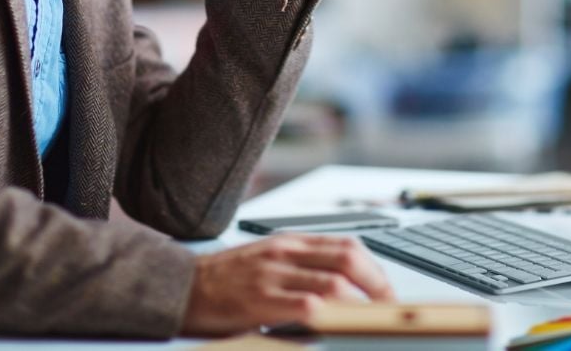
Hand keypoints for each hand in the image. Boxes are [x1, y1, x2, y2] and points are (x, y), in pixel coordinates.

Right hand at [180, 234, 394, 335]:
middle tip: (389, 307)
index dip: (374, 268)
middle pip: (348, 258)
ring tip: (372, 321)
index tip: (387, 291)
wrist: (181, 286)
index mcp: (291, 242)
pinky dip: (330, 317)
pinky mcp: (260, 300)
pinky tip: (338, 328)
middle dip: (377, 284)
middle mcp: (286, 252)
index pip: (346, 245)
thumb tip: (343, 288)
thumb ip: (301, 268)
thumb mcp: (268, 260)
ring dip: (361, 304)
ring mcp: (274, 275)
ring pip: (333, 282)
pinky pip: (306, 306)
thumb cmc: (225, 278)